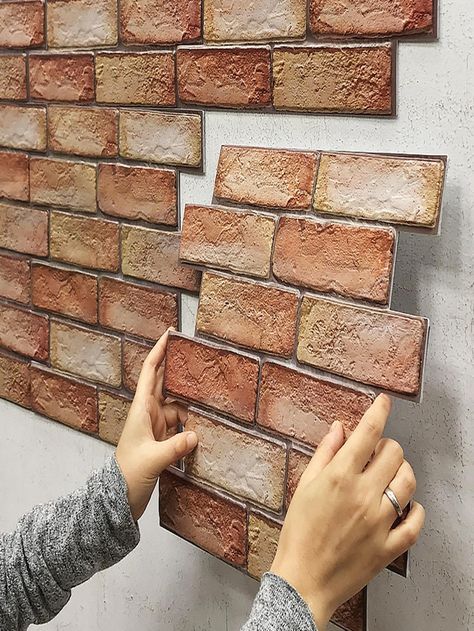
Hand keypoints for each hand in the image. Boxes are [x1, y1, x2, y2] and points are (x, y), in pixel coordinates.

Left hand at [116, 329, 197, 520]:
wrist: (118, 500)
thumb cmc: (127, 476)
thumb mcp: (152, 460)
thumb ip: (174, 448)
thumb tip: (195, 435)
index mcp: (141, 409)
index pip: (152, 372)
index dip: (160, 351)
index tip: (171, 334)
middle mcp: (149, 413)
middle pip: (167, 384)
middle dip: (181, 372)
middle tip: (201, 360)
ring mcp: (157, 427)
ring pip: (178, 406)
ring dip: (191, 404)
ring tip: (211, 399)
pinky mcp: (163, 441)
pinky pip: (181, 425)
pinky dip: (192, 424)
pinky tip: (204, 426)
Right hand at [271, 394, 424, 629]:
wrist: (303, 580)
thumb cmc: (298, 534)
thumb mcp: (305, 486)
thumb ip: (325, 454)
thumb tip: (339, 428)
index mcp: (339, 477)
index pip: (368, 433)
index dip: (378, 411)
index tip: (384, 401)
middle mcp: (363, 495)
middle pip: (393, 453)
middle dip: (386, 445)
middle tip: (375, 453)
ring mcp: (380, 521)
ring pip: (408, 481)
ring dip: (401, 472)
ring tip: (388, 477)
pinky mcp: (389, 546)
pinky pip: (416, 521)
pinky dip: (414, 509)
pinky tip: (403, 506)